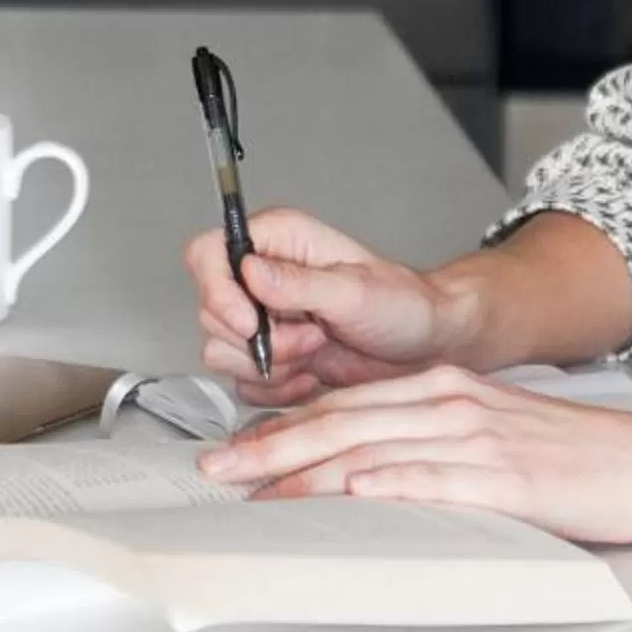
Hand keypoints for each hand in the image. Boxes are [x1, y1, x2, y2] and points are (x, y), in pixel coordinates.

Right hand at [184, 205, 458, 409]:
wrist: (423, 347)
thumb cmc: (401, 305)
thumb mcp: (355, 291)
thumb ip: (299, 283)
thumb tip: (250, 270)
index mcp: (277, 241)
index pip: (207, 253)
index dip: (218, 291)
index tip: (252, 323)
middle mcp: (260, 277)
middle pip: (210, 311)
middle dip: (259, 338)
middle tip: (312, 337)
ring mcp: (261, 320)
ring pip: (220, 352)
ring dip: (271, 365)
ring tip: (316, 351)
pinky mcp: (266, 358)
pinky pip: (242, 383)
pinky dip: (276, 389)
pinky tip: (312, 376)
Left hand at [194, 364, 631, 546]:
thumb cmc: (578, 459)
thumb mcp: (496, 435)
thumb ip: (435, 447)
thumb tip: (371, 476)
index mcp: (446, 389)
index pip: (346, 406)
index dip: (283, 427)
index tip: (236, 448)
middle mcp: (452, 403)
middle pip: (341, 422)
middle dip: (270, 447)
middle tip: (217, 468)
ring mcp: (476, 438)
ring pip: (371, 448)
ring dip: (305, 471)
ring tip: (255, 492)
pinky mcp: (503, 476)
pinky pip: (430, 478)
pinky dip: (382, 484)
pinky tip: (348, 493)